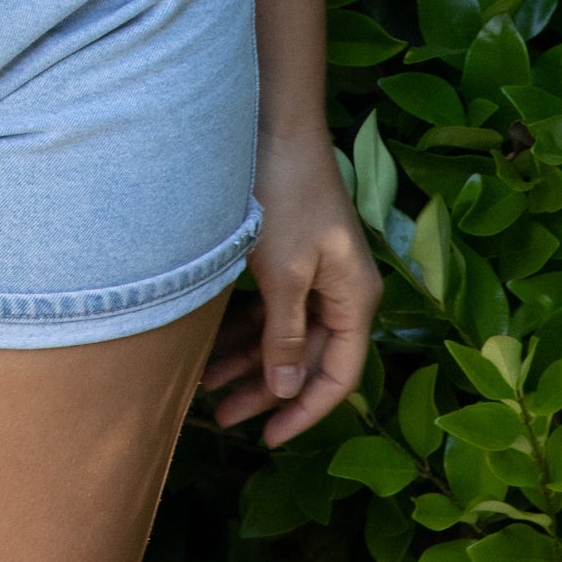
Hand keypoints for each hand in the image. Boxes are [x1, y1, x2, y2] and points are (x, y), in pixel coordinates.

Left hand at [200, 131, 381, 446]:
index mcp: (355, 298)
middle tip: (222, 419)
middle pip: (307, 359)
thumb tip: (287, 390)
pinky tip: (211, 350)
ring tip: (205, 390)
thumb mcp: (284, 273)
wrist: (272, 122)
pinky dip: (243, 330)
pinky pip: (268, 308)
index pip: (340, 375)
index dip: (307, 411)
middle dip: (266, 391)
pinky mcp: (287, 256)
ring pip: (283, 335)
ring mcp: (314, 273)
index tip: (270, 439)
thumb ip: (285, 335)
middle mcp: (340, 290)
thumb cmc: (286, 194)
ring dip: (247, 362)